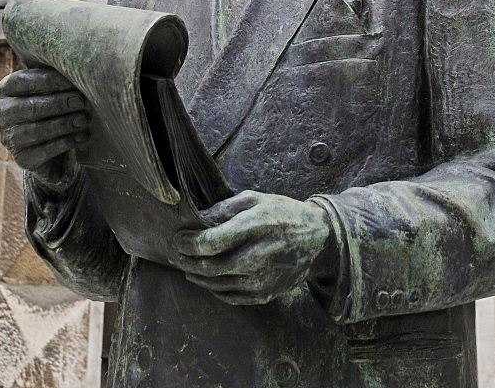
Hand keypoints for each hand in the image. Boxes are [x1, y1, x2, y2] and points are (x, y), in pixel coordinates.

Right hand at [0, 68, 89, 190]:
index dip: (48, 80)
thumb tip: (78, 66)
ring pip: (35, 130)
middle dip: (59, 103)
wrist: (54, 144)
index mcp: (7, 89)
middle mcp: (2, 113)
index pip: (21, 81)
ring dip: (63, 124)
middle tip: (81, 101)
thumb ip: (58, 75)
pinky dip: (65, 143)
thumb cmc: (55, 104)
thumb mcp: (53, 86)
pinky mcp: (22, 159)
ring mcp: (9, 137)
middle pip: (29, 107)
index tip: (74, 80)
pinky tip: (81, 136)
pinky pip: (43, 151)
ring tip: (83, 120)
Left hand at [173, 190, 334, 305]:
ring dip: (197, 277)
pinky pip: (230, 296)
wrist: (318, 240)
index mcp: (254, 227)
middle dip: (187, 261)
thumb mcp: (255, 199)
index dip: (188, 243)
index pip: (211, 242)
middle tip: (177, 254)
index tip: (177, 238)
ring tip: (187, 266)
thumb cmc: (283, 213)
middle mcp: (257, 256)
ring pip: (217, 284)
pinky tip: (207, 278)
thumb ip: (224, 207)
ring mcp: (262, 279)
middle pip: (209, 267)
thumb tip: (197, 218)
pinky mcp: (265, 294)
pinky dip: (213, 289)